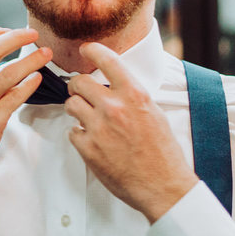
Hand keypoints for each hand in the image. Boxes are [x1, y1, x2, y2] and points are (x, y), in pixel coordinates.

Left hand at [64, 42, 197, 222]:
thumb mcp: (154, 113)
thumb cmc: (163, 152)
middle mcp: (115, 108)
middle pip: (79, 82)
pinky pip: (71, 131)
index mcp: (135, 95)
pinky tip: (92, 140)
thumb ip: (132, 96)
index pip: (108, 60)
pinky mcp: (88, 148)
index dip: (92, 50)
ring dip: (76, 109)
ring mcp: (99, 128)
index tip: (85, 49)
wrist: (163, 186)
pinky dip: (79, 134)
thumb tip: (115, 83)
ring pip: (71, 104)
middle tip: (81, 93)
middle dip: (78, 86)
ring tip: (87, 118)